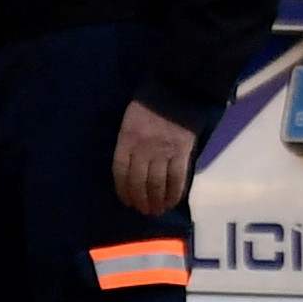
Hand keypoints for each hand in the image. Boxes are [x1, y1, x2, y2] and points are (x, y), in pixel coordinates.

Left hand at [112, 101, 197, 219]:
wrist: (176, 91)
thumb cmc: (149, 106)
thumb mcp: (129, 122)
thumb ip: (128, 145)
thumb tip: (129, 170)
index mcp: (127, 140)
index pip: (121, 171)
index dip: (123, 190)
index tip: (127, 201)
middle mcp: (143, 149)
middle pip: (138, 181)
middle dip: (140, 200)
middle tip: (143, 210)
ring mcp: (163, 152)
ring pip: (157, 184)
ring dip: (156, 201)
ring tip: (156, 210)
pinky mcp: (181, 153)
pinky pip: (177, 179)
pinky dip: (173, 193)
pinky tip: (171, 202)